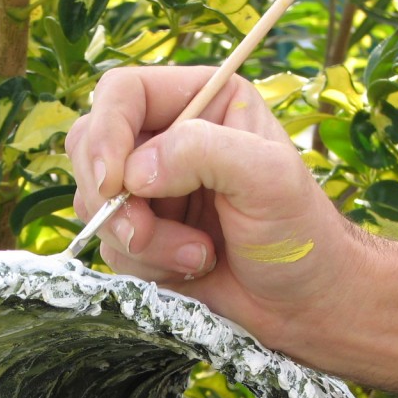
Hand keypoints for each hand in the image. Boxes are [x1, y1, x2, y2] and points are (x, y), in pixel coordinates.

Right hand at [65, 66, 371, 353]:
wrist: (306, 304)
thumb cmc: (300, 234)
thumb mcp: (268, 178)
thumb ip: (203, 152)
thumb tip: (133, 172)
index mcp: (203, 101)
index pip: (123, 93)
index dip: (106, 133)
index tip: (113, 183)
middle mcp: (170, 139)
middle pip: (91, 146)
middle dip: (112, 197)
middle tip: (144, 232)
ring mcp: (152, 191)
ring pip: (95, 203)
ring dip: (140, 240)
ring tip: (197, 255)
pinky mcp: (144, 236)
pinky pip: (109, 245)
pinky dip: (145, 264)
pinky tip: (193, 269)